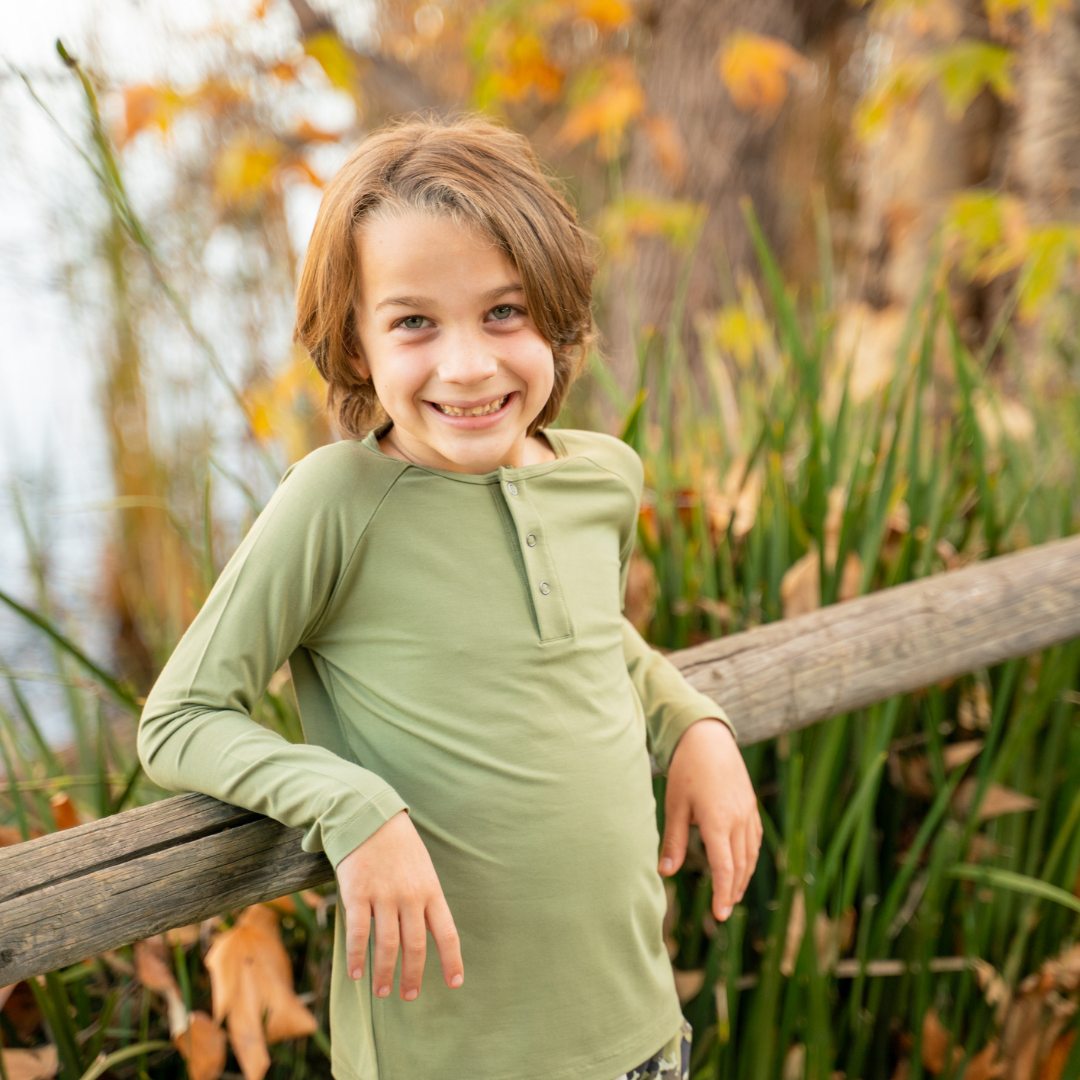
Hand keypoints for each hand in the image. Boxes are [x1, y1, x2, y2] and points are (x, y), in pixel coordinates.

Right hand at [335, 810, 463, 1000]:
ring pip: (387, 945)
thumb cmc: (398, 845)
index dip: (452, 960)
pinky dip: (357, 957)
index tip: (455, 983)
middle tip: (409, 995)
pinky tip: (357, 973)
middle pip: (415, 946)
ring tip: (383, 990)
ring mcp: (383, 895)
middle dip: (413, 976)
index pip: (447, 932)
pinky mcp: (357, 893)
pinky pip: (358, 933)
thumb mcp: (422, 868)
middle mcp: (410, 896)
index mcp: (431, 890)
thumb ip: (425, 899)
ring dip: (384, 972)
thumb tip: (427, 933)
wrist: (369, 815)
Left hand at [660, 719, 762, 921]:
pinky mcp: (750, 805)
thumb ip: (673, 841)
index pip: (724, 868)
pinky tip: (742, 865)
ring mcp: (747, 812)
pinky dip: (750, 857)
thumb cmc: (686, 771)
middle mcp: (737, 819)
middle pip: (740, 866)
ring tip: (732, 894)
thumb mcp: (675, 806)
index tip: (719, 915)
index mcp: (717, 821)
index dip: (722, 894)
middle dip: (732, 891)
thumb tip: (665, 873)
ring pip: (750, 854)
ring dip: (742, 877)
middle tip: (723, 911)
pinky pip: (755, 839)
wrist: (707, 738)